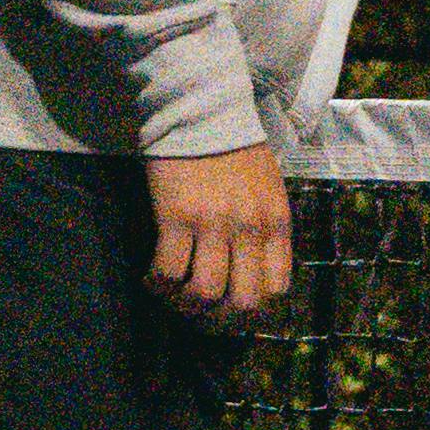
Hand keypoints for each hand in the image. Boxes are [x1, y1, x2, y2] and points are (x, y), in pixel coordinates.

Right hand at [146, 140, 294, 319]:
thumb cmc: (236, 151)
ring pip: (203, 294)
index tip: (231, 306)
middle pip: (241, 301)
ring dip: (185, 304)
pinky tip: (152, 277)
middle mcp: (249, 228)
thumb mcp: (269, 190)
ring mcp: (213, 225)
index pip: (276, 288)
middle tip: (199, 309)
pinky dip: (157, 283)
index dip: (253, 308)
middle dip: (218, 316)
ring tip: (174, 295)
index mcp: (276, 222)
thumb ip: (266, 229)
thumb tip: (252, 272)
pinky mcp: (176, 218)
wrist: (203, 113)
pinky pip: (168, 272)